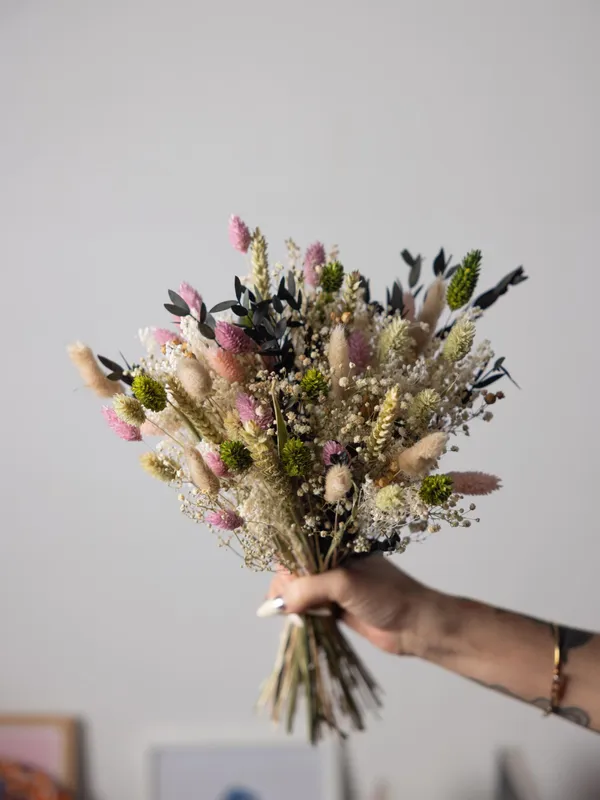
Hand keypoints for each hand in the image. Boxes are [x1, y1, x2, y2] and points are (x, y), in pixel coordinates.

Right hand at [262, 557, 442, 656]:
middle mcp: (334, 564)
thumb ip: (311, 588)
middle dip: (286, 588)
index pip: (300, 549)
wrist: (417, 625)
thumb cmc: (387, 595)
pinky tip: (296, 622)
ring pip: (302, 592)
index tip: (281, 587)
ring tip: (290, 616)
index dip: (287, 566)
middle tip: (285, 607)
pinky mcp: (337, 609)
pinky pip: (311, 609)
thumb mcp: (345, 584)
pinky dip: (301, 615)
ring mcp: (335, 587)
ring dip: (292, 604)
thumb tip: (280, 602)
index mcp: (337, 547)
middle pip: (297, 571)